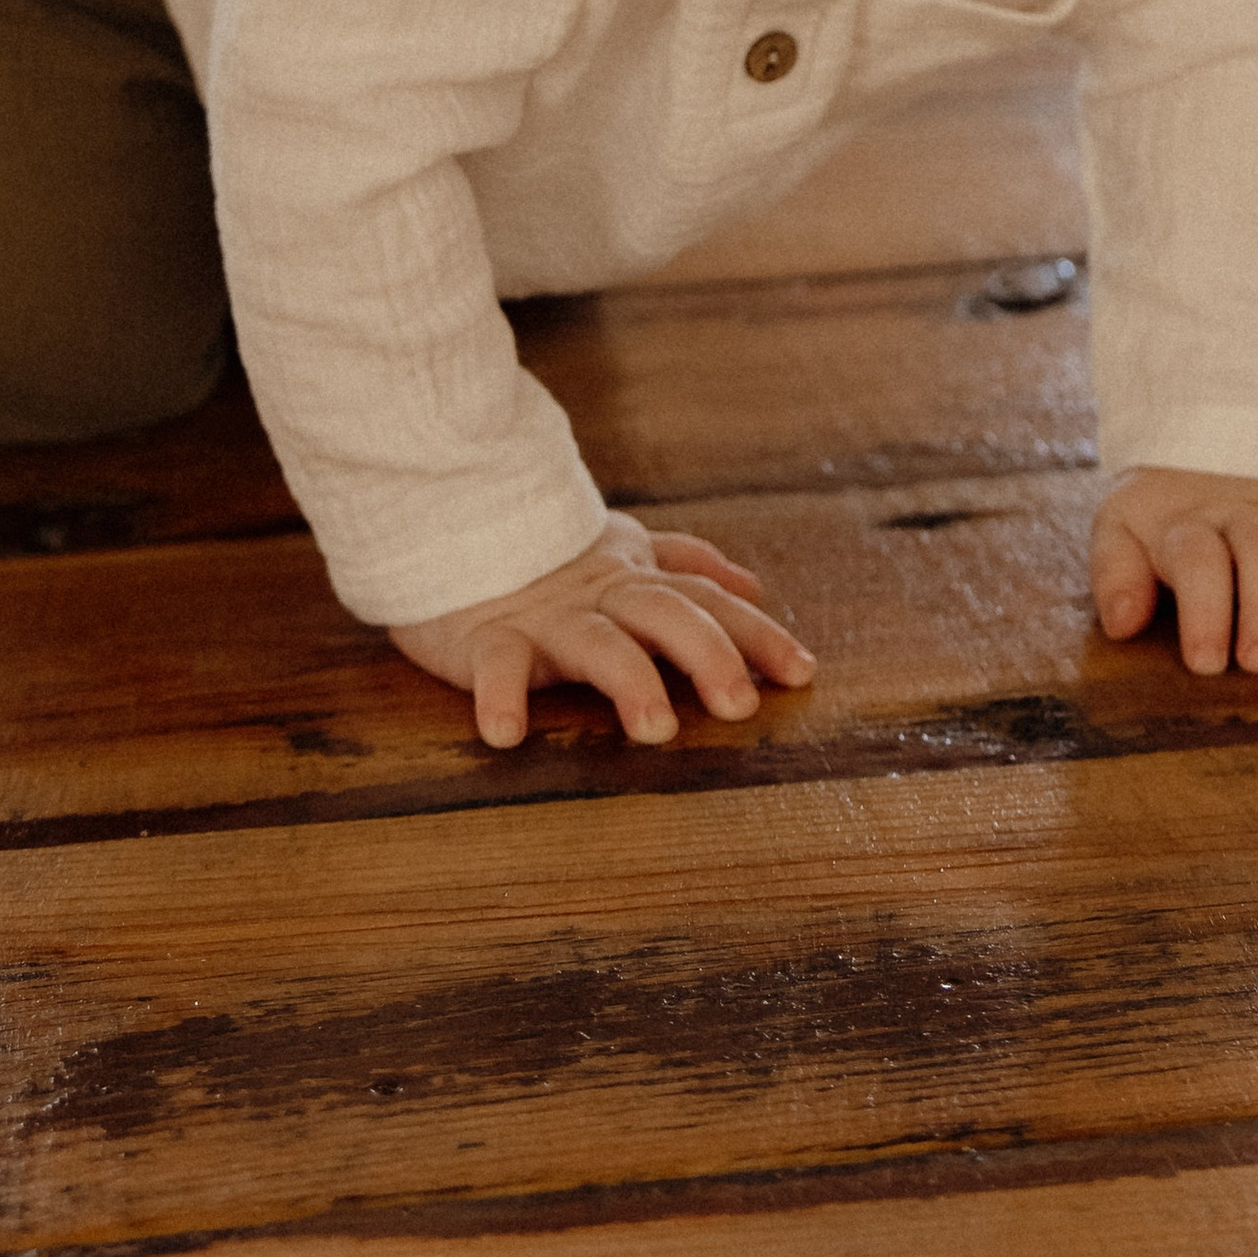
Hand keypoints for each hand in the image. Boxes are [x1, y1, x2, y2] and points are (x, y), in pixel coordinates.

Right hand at [390, 514, 815, 748]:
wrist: (453, 523)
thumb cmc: (547, 555)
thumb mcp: (626, 551)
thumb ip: (688, 566)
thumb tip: (754, 586)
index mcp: (637, 578)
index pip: (708, 601)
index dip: (757, 634)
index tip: (804, 672)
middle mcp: (603, 595)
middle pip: (667, 614)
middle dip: (709, 654)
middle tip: (740, 704)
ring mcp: (547, 616)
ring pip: (598, 642)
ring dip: (629, 681)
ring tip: (656, 728)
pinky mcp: (489, 635)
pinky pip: (497, 665)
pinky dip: (501, 696)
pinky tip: (506, 733)